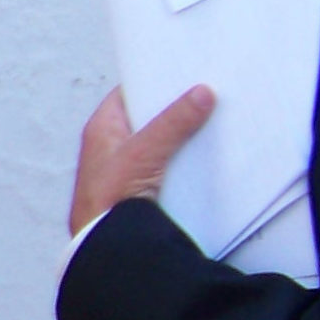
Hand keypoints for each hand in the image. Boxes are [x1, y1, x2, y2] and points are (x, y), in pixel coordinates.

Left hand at [70, 84, 215, 235]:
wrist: (108, 249)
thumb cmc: (110, 200)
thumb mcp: (143, 152)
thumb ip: (173, 122)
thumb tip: (201, 93)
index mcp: (103, 129)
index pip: (130, 93)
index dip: (153, 80)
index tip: (183, 70)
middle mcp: (113, 146)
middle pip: (149, 117)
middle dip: (175, 107)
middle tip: (208, 91)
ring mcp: (129, 169)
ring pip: (161, 143)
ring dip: (184, 135)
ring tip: (216, 117)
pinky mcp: (144, 190)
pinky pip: (168, 167)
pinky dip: (185, 160)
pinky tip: (209, 154)